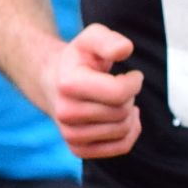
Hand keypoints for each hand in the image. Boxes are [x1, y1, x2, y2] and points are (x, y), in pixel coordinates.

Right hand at [45, 22, 142, 159]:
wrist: (53, 82)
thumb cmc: (79, 60)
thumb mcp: (92, 38)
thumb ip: (109, 40)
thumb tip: (125, 49)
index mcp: (68, 84)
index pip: (118, 93)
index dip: (134, 82)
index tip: (133, 75)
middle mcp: (65, 113)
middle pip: (122, 112)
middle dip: (129, 97)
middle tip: (118, 86)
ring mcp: (70, 134)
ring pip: (124, 130)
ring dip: (129, 114)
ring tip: (115, 101)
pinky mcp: (78, 149)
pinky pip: (121, 147)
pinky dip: (130, 132)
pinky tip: (123, 118)